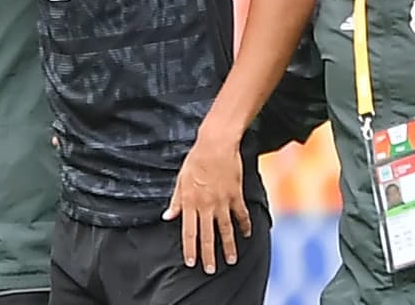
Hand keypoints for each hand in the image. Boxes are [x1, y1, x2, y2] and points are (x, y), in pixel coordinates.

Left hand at [162, 130, 251, 274]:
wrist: (216, 145)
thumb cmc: (195, 161)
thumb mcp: (180, 180)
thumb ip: (175, 201)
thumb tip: (167, 217)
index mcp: (190, 202)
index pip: (189, 231)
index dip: (190, 249)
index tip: (191, 263)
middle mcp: (206, 205)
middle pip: (207, 235)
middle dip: (208, 255)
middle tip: (210, 270)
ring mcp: (222, 201)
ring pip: (226, 229)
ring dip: (228, 246)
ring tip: (231, 260)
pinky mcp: (235, 195)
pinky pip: (241, 215)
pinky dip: (245, 225)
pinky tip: (246, 234)